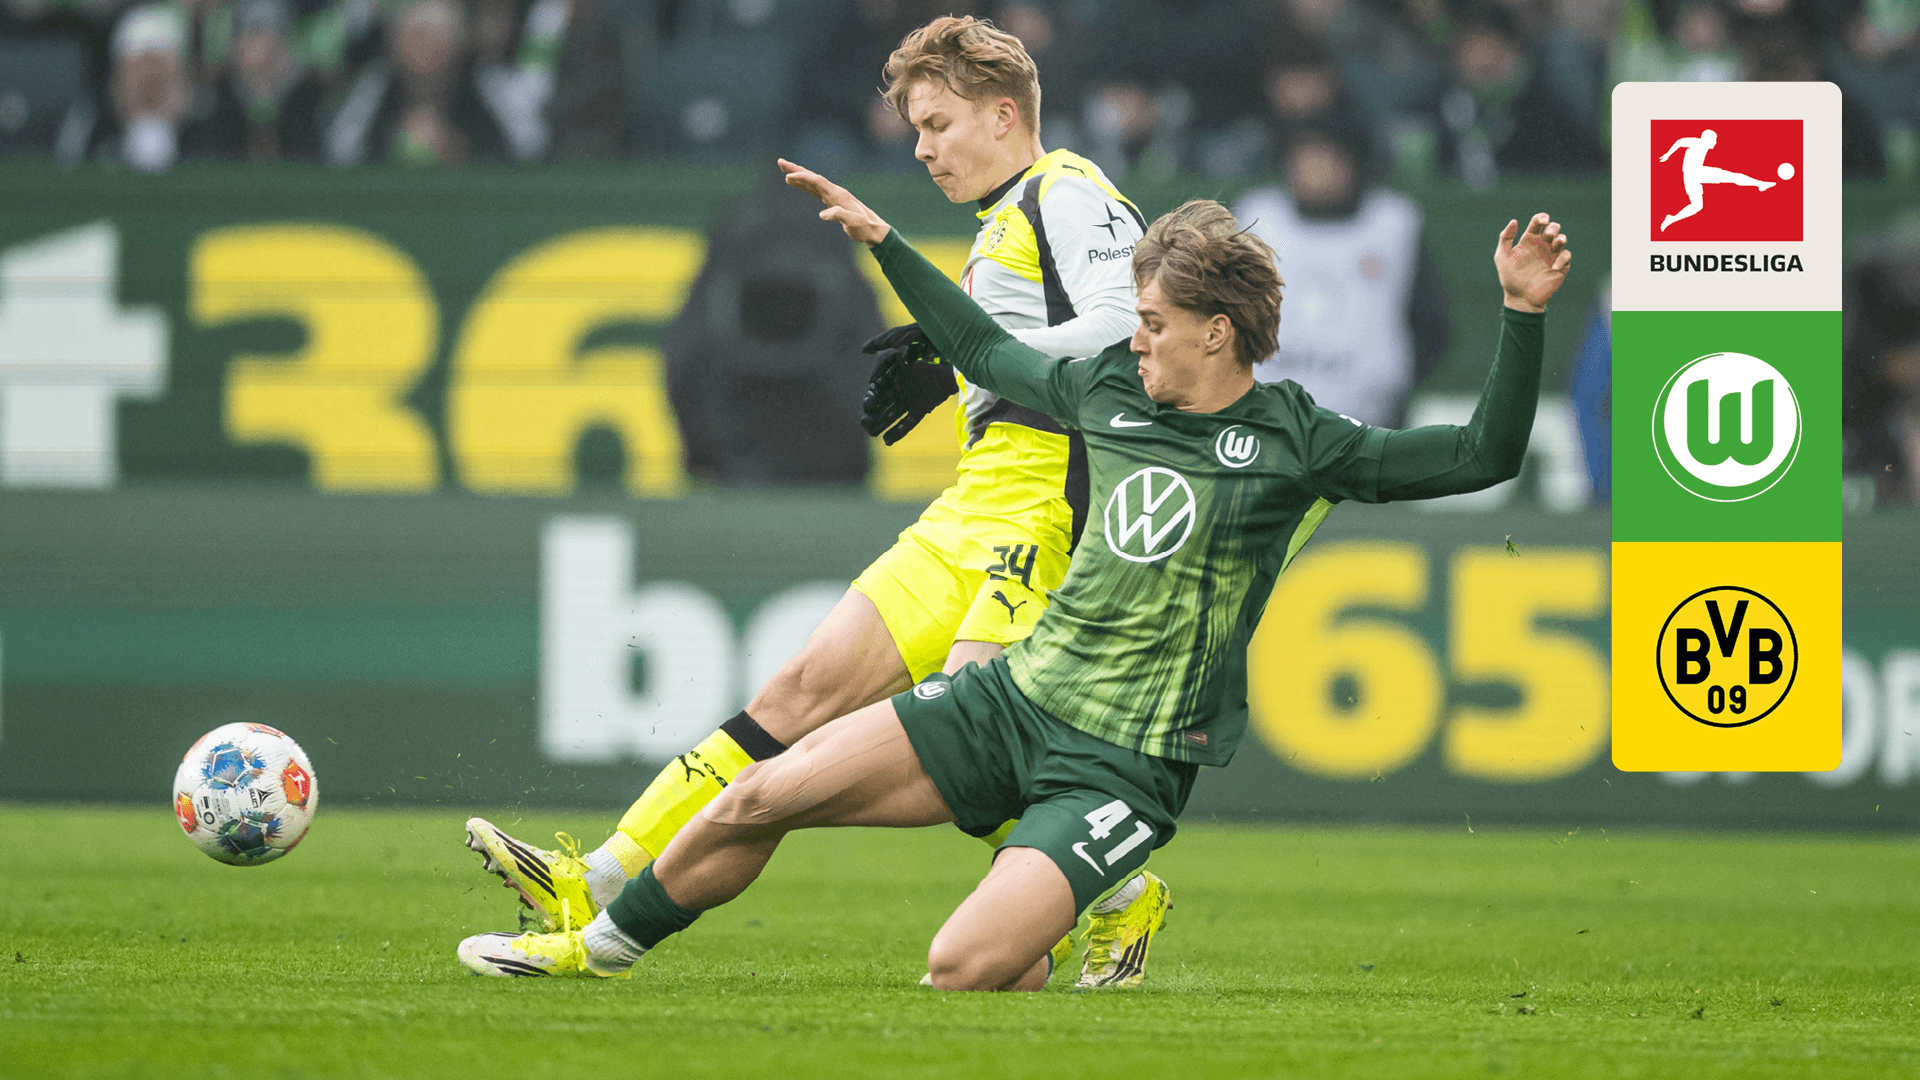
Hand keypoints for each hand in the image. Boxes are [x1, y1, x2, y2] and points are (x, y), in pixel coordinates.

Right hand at [779, 159, 891, 245]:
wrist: (874, 229)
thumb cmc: (864, 228)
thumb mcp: (853, 223)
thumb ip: (839, 216)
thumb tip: (822, 215)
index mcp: (838, 194)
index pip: (817, 182)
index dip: (803, 178)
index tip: (788, 177)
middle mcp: (834, 191)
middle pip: (812, 177)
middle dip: (796, 170)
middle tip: (780, 162)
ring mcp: (833, 195)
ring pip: (812, 182)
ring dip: (798, 176)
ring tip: (783, 171)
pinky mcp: (832, 201)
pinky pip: (814, 190)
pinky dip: (804, 186)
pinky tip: (796, 184)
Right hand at [860, 323, 956, 444]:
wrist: (951, 367)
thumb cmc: (926, 357)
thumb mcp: (906, 352)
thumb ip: (885, 355)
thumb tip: (864, 350)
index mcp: (893, 375)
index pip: (876, 390)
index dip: (870, 398)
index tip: (869, 403)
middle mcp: (899, 388)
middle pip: (881, 404)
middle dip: (872, 414)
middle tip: (865, 422)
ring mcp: (910, 399)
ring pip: (891, 415)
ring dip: (881, 424)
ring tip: (871, 433)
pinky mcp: (921, 409)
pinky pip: (908, 422)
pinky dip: (898, 432)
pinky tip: (887, 441)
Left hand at [1494, 212, 1570, 313]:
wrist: (1520, 298)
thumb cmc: (1510, 278)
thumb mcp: (1502, 257)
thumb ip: (1505, 238)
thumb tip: (1514, 221)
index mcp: (1529, 240)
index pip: (1537, 223)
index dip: (1542, 217)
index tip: (1543, 221)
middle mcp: (1542, 245)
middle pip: (1553, 228)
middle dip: (1553, 227)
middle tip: (1548, 235)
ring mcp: (1551, 255)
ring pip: (1562, 239)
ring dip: (1561, 238)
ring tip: (1556, 242)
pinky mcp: (1560, 266)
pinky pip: (1566, 256)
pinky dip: (1562, 258)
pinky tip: (1554, 266)